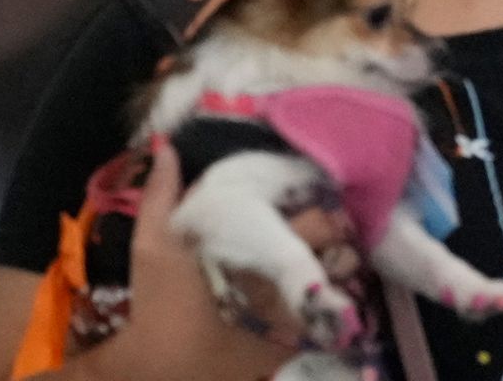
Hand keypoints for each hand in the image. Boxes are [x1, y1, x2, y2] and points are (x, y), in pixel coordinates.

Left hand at [69, 140, 358, 380]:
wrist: (170, 365)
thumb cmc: (162, 301)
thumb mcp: (156, 244)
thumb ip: (161, 196)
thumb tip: (165, 144)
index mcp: (239, 230)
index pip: (278, 198)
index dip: (297, 186)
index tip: (317, 175)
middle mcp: (267, 254)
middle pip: (313, 226)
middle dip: (325, 223)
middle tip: (335, 223)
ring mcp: (287, 290)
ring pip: (331, 261)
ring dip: (342, 256)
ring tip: (346, 255)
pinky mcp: (300, 324)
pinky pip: (334, 304)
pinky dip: (344, 294)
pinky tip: (345, 285)